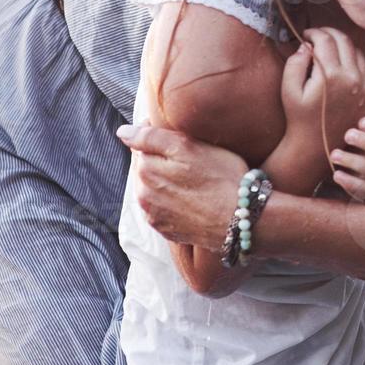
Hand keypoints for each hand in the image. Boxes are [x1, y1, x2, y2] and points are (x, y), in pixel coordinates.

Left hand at [116, 121, 247, 248]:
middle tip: (192, 161)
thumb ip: (151, 137)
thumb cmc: (220, 178)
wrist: (241, 220)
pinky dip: (173, 201)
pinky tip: (192, 198)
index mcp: (145, 171)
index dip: (163, 138)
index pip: (142, 145)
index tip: (184, 140)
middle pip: (147, 168)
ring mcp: (155, 217)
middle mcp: (143, 196)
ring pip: (154, 189)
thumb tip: (122, 133)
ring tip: (193, 180)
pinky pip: (163, 209)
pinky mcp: (168, 231)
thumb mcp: (187, 146)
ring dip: (166, 182)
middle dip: (162, 162)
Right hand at [281, 28, 364, 163]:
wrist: (317, 145)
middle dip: (329, 33)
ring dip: (342, 44)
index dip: (314, 32)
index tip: (306, 35)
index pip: (326, 39)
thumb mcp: (289, 90)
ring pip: (357, 51)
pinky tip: (340, 64)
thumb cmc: (299, 117)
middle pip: (344, 40)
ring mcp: (364, 86)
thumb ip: (296, 63)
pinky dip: (353, 59)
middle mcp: (352, 78)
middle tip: (317, 36)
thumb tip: (307, 45)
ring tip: (328, 48)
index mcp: (331, 75)